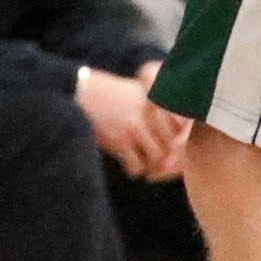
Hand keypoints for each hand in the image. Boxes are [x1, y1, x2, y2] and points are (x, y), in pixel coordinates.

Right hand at [75, 64, 188, 180]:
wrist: (81, 92)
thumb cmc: (107, 93)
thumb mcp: (135, 91)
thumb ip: (154, 108)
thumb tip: (172, 133)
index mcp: (155, 101)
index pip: (179, 128)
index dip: (174, 139)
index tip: (164, 144)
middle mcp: (149, 115)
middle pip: (170, 146)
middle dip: (162, 155)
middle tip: (152, 159)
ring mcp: (136, 128)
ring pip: (157, 158)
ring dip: (149, 164)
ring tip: (140, 162)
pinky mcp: (121, 140)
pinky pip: (137, 166)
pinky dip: (133, 170)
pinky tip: (126, 164)